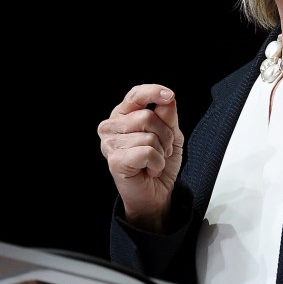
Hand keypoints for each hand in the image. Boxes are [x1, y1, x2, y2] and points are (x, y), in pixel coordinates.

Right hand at [97, 84, 183, 231]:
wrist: (156, 192)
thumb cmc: (159, 160)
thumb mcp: (170, 133)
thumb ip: (168, 115)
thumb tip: (168, 98)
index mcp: (124, 115)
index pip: (136, 94)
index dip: (153, 92)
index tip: (169, 96)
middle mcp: (112, 127)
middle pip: (148, 116)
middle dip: (165, 134)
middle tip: (162, 149)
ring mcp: (110, 144)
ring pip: (149, 135)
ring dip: (161, 151)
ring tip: (154, 160)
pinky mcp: (115, 160)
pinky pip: (147, 152)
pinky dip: (156, 163)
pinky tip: (149, 169)